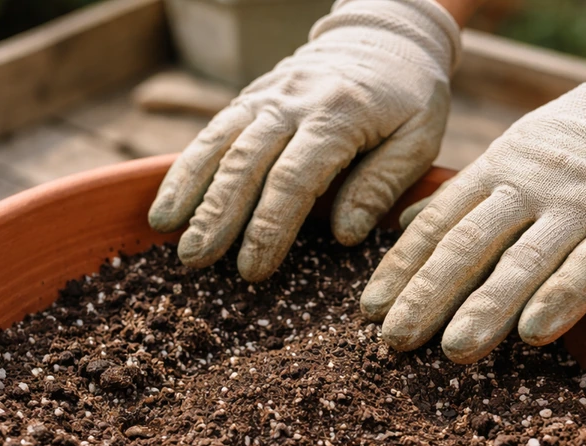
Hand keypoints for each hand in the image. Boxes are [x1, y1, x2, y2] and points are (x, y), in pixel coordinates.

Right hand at [148, 0, 460, 281]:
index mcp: (339, 114)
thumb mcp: (418, 138)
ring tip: (167, 232)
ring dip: (190, 189)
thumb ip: (382, 185)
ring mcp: (266, 96)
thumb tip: (345, 235)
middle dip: (217, 214)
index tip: (253, 268)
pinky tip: (168, 204)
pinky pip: (212, 133)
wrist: (383, 36)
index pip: (295, 177)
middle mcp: (294, 102)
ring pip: (219, 144)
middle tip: (195, 259)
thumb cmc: (408, 98)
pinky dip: (186, 168)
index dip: (270, 226)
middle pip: (246, 162)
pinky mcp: (250, 98)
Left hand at [361, 37, 585, 362]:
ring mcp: (581, 205)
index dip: (402, 268)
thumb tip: (399, 226)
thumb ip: (459, 195)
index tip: (370, 310)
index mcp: (496, 170)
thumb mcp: (509, 153)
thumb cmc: (575, 143)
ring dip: (487, 306)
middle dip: (427, 295)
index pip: (437, 224)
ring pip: (526, 259)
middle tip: (394, 341)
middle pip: (469, 244)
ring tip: (454, 350)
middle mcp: (530, 186)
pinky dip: (563, 297)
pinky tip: (534, 333)